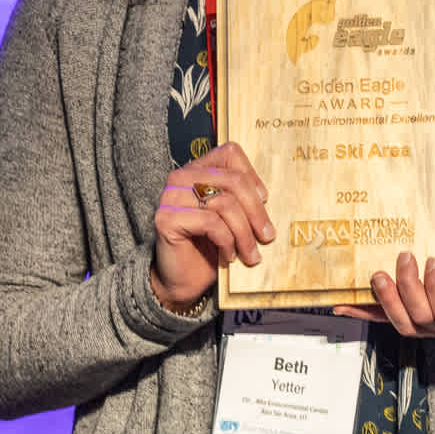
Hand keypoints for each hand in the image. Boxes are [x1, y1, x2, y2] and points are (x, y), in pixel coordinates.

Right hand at [151, 142, 274, 309]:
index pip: (230, 153)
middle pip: (233, 181)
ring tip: (250, 254)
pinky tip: (228, 256)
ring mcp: (171, 196)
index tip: (264, 201)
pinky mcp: (166, 218)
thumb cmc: (210, 247)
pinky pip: (210, 222)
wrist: (184, 280)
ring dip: (244, 233)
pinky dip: (226, 242)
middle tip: (266, 236)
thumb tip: (267, 196)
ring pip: (225, 204)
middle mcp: (181, 177)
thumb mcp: (232, 217)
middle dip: (256, 212)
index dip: (252, 176)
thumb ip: (243, 199)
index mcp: (197, 170)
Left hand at [334, 238, 434, 338]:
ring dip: (386, 301)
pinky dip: (363, 312)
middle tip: (404, 258)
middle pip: (421, 316)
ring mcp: (426, 326)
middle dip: (408, 287)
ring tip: (377, 276)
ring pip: (401, 323)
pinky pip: (383, 320)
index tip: (432, 262)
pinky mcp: (408, 319)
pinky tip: (343, 302)